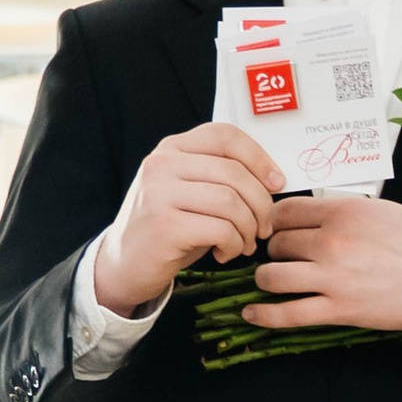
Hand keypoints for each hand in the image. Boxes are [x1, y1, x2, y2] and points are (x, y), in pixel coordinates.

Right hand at [91, 125, 284, 313]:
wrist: (124, 264)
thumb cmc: (169, 228)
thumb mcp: (190, 191)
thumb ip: (220, 176)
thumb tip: (273, 179)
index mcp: (171, 148)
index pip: (225, 136)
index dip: (259, 157)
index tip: (276, 182)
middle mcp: (162, 164)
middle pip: (234, 173)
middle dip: (261, 204)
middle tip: (264, 227)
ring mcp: (159, 194)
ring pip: (231, 202)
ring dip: (248, 228)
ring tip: (245, 243)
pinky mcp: (164, 226)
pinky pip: (221, 230)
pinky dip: (234, 245)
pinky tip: (226, 253)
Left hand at [245, 196, 401, 338]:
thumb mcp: (380, 211)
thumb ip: (342, 211)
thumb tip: (311, 217)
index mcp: (343, 211)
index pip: (286, 211)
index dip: (275, 222)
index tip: (275, 230)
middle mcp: (332, 241)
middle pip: (277, 243)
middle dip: (276, 250)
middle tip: (284, 257)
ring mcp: (333, 277)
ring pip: (273, 275)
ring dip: (267, 278)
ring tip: (272, 280)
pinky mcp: (338, 310)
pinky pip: (288, 313)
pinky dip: (264, 315)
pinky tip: (252, 313)